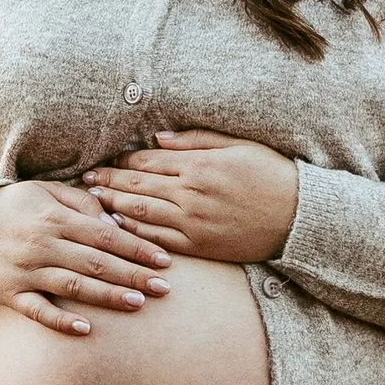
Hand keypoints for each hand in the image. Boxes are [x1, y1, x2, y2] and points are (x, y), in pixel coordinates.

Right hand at [0, 179, 173, 337]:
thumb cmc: (13, 206)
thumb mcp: (45, 191)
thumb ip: (81, 203)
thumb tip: (115, 221)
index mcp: (54, 218)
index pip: (105, 235)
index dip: (137, 248)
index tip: (164, 260)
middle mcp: (42, 245)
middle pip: (96, 262)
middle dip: (132, 275)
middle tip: (164, 287)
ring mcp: (26, 272)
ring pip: (73, 287)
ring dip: (106, 296)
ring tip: (137, 303)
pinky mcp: (10, 294)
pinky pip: (38, 311)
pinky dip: (61, 321)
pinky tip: (85, 329)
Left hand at [93, 131, 299, 265]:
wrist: (298, 218)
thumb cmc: (271, 175)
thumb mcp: (238, 146)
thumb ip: (196, 140)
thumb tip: (156, 139)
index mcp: (200, 165)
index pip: (149, 160)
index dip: (123, 160)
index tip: (106, 159)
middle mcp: (192, 194)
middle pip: (138, 185)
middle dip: (109, 181)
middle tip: (86, 179)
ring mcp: (193, 222)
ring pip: (141, 212)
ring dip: (113, 205)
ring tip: (94, 200)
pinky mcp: (199, 246)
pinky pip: (157, 239)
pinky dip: (134, 231)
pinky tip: (118, 226)